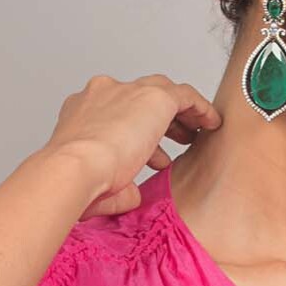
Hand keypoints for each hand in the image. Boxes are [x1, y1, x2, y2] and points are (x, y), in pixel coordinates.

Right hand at [41, 73, 221, 218]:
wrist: (74, 168)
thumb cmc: (75, 180)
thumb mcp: (94, 181)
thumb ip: (116, 184)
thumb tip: (131, 195)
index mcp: (82, 109)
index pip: (116, 110)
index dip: (136, 131)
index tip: (149, 152)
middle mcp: (103, 93)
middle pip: (140, 96)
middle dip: (158, 120)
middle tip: (176, 139)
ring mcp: (128, 91)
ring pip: (163, 92)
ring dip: (179, 114)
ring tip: (194, 135)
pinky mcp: (155, 97)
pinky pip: (185, 96)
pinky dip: (199, 108)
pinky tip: (211, 123)